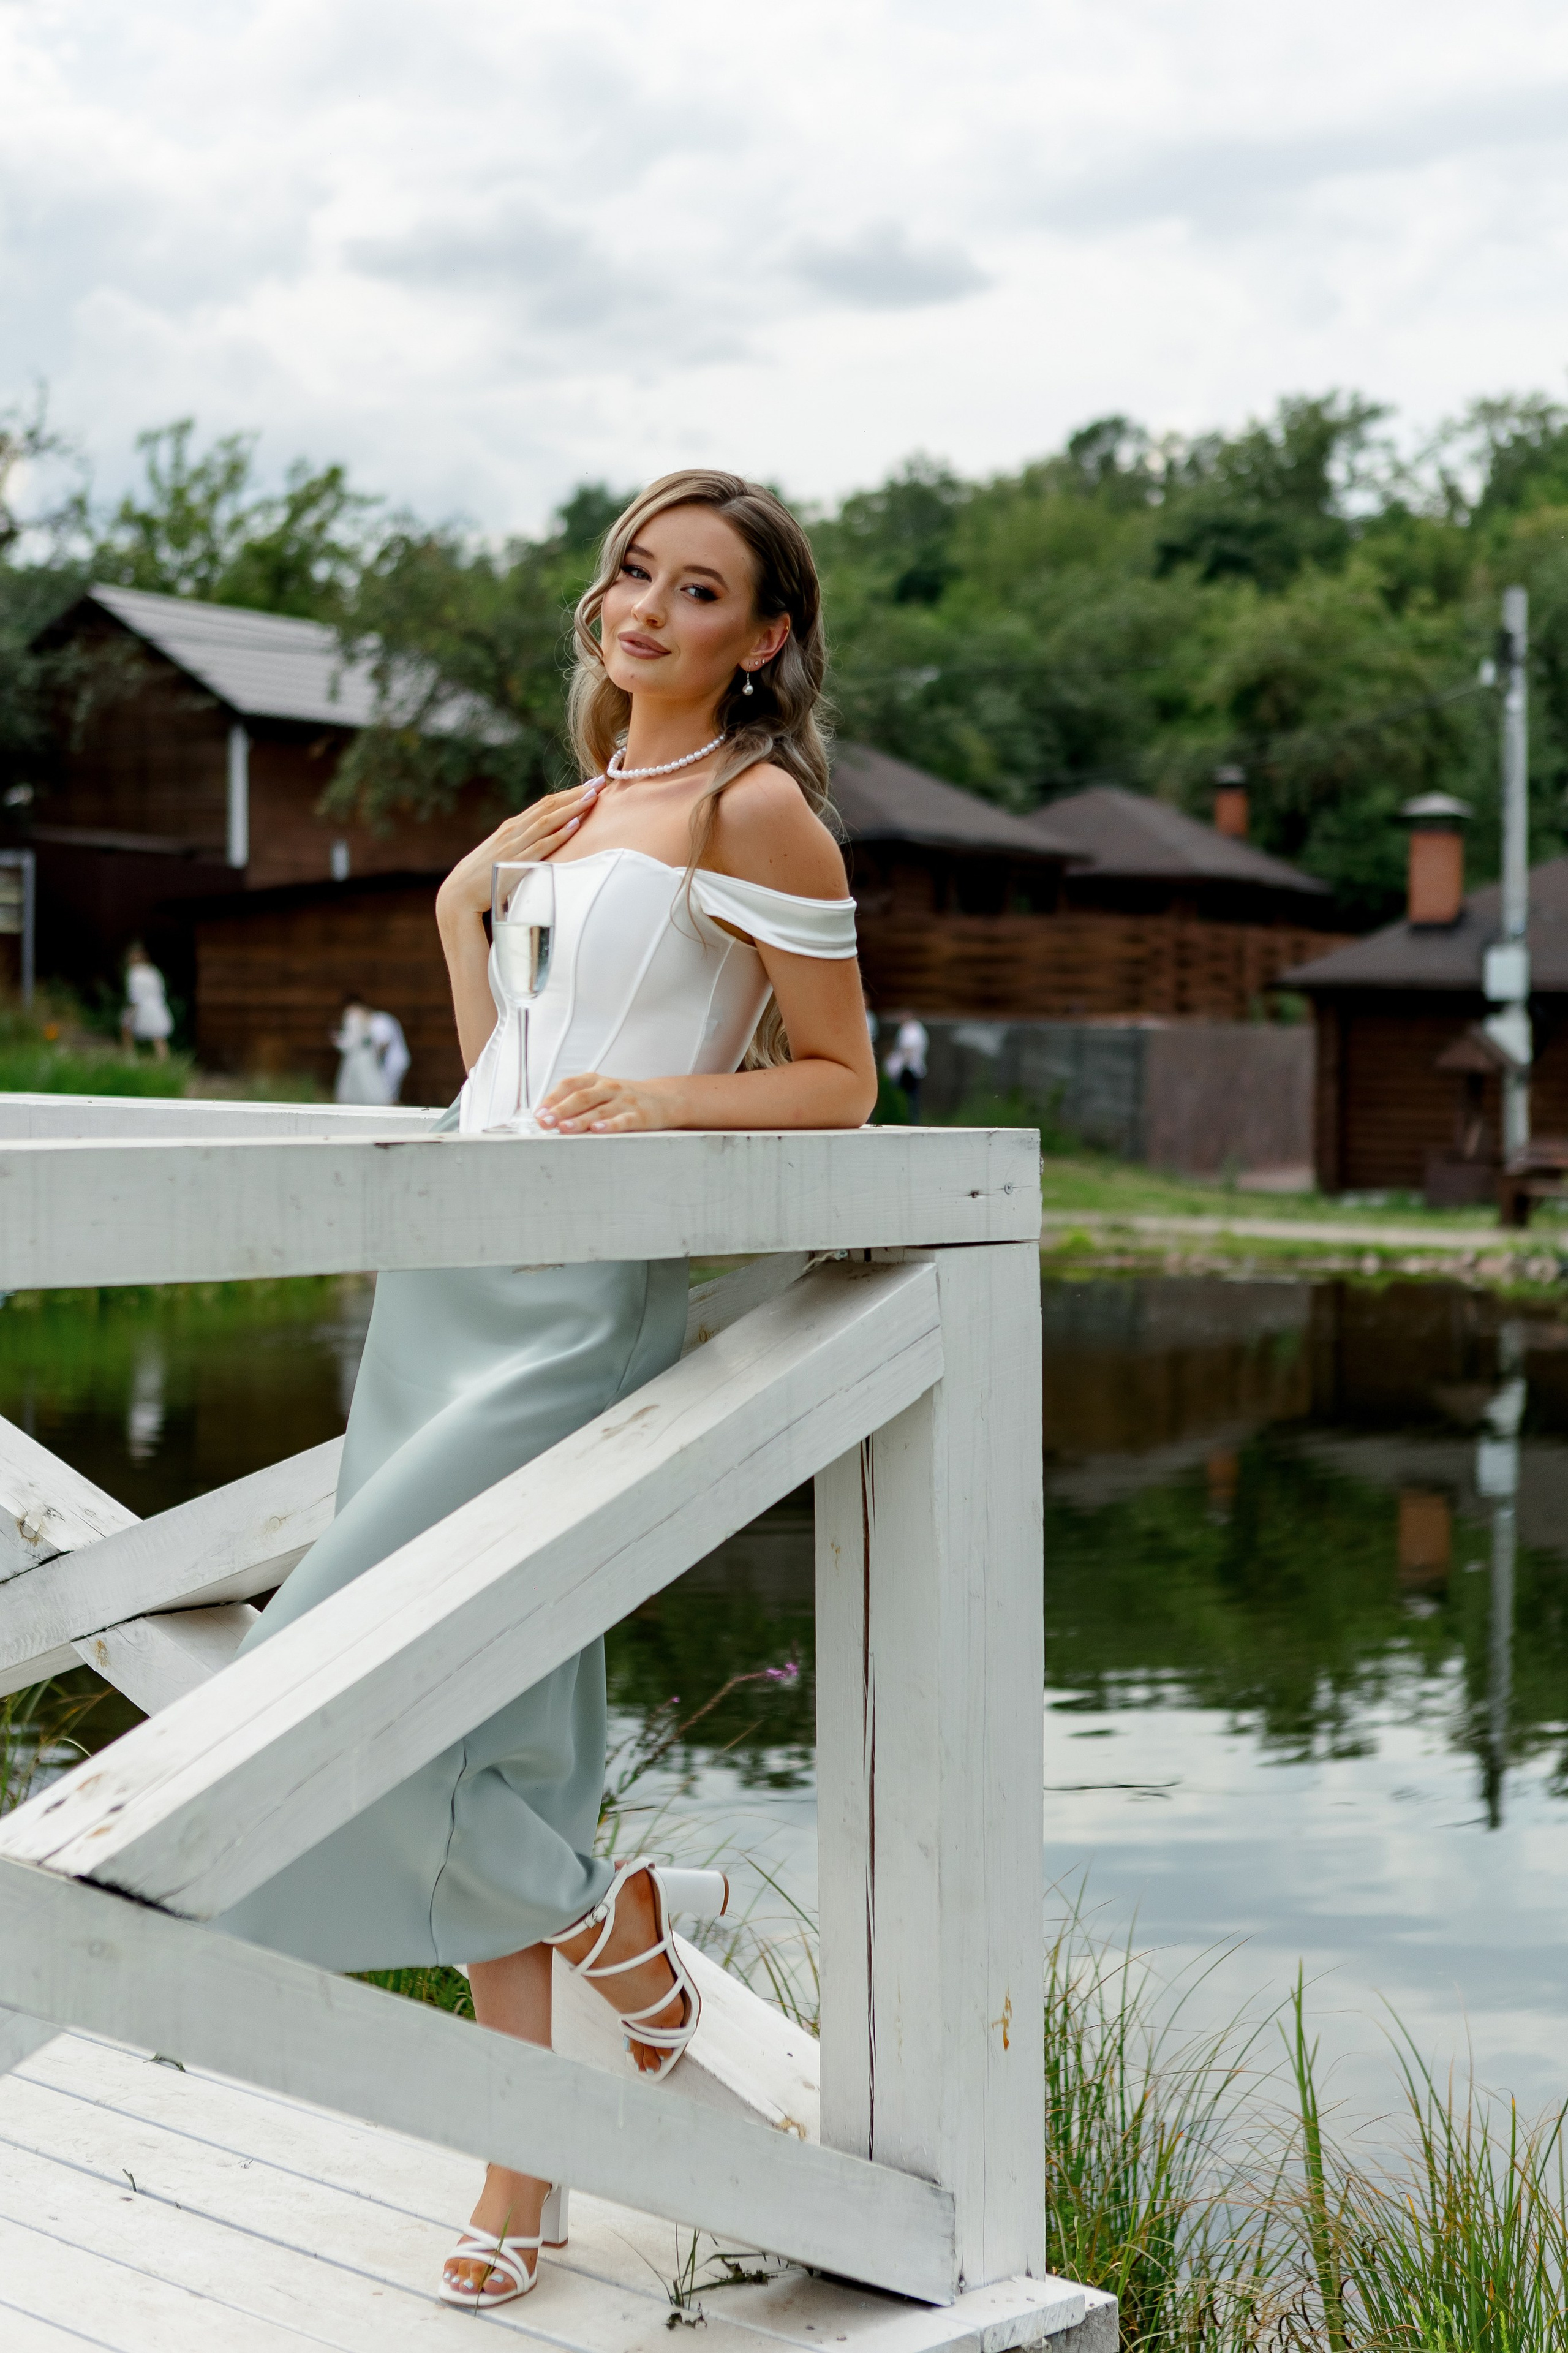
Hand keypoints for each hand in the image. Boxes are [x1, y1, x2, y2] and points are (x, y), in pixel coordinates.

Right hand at [435, 783, 598, 927]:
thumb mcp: (506, 854)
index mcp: (513, 826)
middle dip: (576, 794)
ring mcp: (514, 845)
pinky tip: (573, 826)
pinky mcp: (515, 863)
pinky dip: (557, 835)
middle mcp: (514, 830)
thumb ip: (524, 846)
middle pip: (549, 806)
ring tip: (592, 798)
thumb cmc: (485, 876)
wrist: (459, 892)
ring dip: (571, 808)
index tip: (591, 784)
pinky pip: (540, 847)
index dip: (569, 793)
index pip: (546, 804)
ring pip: (547, 821)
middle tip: (600, 782)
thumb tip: (547, 842)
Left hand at [536, 1071, 679, 1133]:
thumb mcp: (601, 1093)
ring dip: (580, 1120)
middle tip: (545, 1122)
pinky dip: (610, 1125)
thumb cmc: (624, 1098)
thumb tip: (546, 1118)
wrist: (664, 1099)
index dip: (552, 1098)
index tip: (538, 1113)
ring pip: (599, 1110)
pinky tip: (598, 1130)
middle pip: (581, 1097)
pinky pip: (623, 1120)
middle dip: (560, 1110)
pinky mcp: (639, 1115)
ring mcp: (624, 1101)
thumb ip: (577, 1102)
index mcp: (595, 1080)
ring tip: (564, 1129)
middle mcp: (608, 1088)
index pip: (569, 1085)